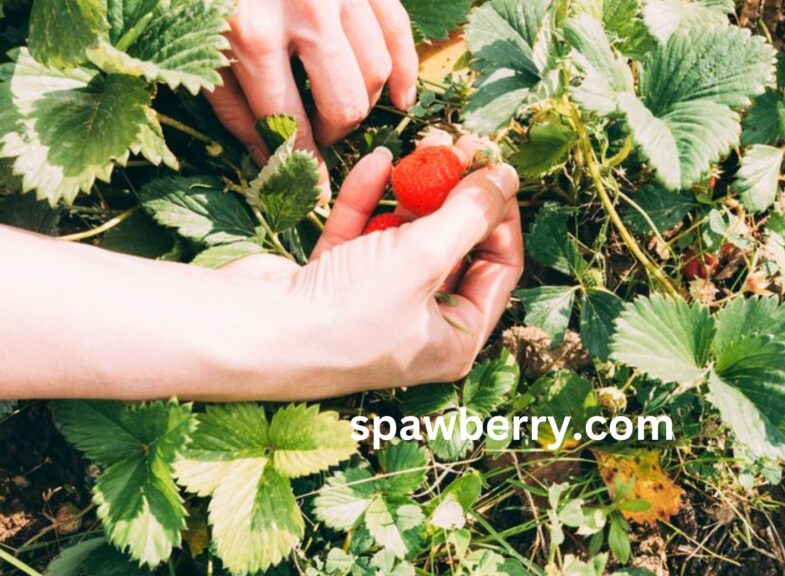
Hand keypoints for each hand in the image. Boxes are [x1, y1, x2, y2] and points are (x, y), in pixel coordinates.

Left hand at [205, 0, 418, 197]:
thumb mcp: (196, 43)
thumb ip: (231, 101)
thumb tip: (269, 156)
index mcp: (252, 34)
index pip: (288, 123)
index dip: (300, 164)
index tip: (309, 190)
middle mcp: (306, 13)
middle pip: (344, 104)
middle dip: (332, 132)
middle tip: (316, 135)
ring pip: (375, 72)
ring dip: (360, 102)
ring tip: (337, 107)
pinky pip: (399, 32)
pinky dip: (405, 70)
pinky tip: (401, 97)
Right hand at [224, 144, 522, 397]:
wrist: (251, 332)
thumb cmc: (347, 313)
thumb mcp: (424, 258)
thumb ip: (469, 214)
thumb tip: (505, 177)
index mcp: (455, 338)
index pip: (499, 268)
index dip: (501, 216)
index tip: (494, 170)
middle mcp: (419, 325)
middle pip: (454, 248)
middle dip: (456, 196)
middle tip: (458, 147)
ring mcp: (375, 304)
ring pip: (408, 236)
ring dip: (414, 192)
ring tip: (422, 146)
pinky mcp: (334, 283)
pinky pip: (363, 234)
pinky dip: (370, 200)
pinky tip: (375, 162)